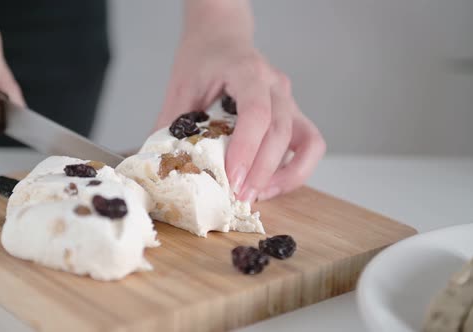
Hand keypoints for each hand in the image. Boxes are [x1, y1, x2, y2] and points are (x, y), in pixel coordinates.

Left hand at [157, 0, 325, 202]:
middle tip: (240, 197)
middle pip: (281, 131)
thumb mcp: (180, 87)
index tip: (232, 179)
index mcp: (247, 71)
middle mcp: (275, 85)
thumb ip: (172, 125)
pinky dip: (296, 169)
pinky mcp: (294, 114)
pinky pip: (310, 145)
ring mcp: (289, 100)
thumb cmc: (202, 60)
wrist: (221, 37)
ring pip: (307, 141)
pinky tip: (271, 184)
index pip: (256, 112)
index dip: (246, 148)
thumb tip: (163, 166)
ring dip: (286, 175)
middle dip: (262, 171)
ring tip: (258, 195)